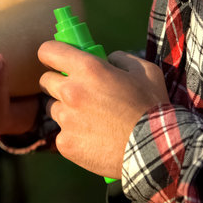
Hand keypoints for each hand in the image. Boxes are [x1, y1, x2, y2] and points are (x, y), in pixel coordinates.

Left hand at [37, 41, 169, 178]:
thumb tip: (106, 59)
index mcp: (88, 69)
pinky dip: (74, 136)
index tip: (56, 60)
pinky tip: (95, 140)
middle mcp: (70, 91)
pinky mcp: (65, 143)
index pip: (48, 51)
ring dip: (67, 111)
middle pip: (46, 81)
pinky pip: (62, 134)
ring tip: (93, 120)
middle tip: (78, 92)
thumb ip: (121, 59)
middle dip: (59, 83)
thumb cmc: (153, 108)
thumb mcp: (145, 72)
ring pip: (54, 108)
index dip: (51, 54)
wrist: (156, 151)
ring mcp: (66, 119)